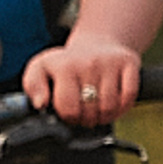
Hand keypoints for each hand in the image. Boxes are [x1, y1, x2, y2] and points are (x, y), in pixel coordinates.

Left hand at [23, 33, 140, 122]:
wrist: (96, 43)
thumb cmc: (66, 63)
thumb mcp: (40, 69)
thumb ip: (33, 87)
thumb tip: (40, 104)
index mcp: (65, 66)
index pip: (68, 108)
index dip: (69, 118)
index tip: (69, 115)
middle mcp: (88, 63)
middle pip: (90, 111)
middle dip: (85, 120)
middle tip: (83, 116)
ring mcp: (110, 63)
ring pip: (110, 107)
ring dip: (104, 117)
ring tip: (96, 113)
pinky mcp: (129, 63)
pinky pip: (129, 97)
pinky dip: (122, 108)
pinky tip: (113, 107)